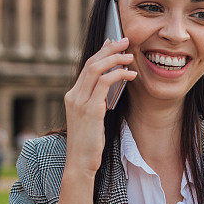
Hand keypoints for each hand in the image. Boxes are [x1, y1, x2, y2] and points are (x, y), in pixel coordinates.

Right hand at [62, 37, 136, 175]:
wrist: (80, 162)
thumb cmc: (89, 142)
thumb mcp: (92, 117)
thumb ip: (97, 100)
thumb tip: (111, 83)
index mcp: (72, 95)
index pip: (87, 66)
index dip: (102, 51)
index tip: (115, 42)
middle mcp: (73, 95)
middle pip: (91, 62)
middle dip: (109, 49)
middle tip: (126, 41)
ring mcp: (79, 102)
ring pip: (96, 69)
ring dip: (115, 59)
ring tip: (131, 56)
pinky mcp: (90, 109)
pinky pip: (104, 83)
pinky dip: (119, 75)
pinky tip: (131, 75)